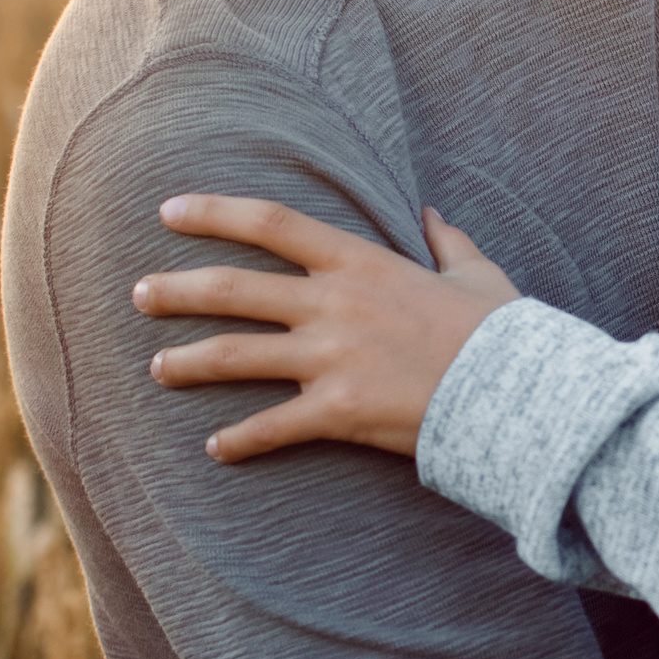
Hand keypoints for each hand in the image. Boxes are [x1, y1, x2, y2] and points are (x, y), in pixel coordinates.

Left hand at [133, 198, 515, 462]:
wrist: (518, 390)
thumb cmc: (501, 330)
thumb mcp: (476, 273)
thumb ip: (447, 240)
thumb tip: (431, 212)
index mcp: (362, 263)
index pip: (273, 224)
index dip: (215, 212)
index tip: (170, 211)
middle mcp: (335, 304)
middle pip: (234, 289)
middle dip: (178, 289)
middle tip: (140, 294)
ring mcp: (332, 358)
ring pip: (237, 355)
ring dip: (189, 361)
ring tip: (156, 368)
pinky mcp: (339, 410)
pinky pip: (273, 426)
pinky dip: (239, 439)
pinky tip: (214, 448)